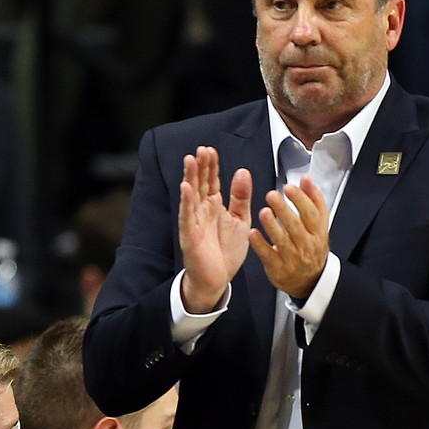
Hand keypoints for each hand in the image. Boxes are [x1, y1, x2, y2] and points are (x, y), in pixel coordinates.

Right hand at [178, 146, 252, 312]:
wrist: (218, 279)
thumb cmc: (227, 250)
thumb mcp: (240, 220)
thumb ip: (241, 197)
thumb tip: (242, 171)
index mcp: (215, 205)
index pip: (212, 181)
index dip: (211, 166)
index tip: (210, 150)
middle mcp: (202, 210)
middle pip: (200, 183)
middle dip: (200, 166)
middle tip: (201, 149)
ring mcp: (194, 222)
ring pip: (191, 195)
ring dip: (190, 177)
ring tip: (190, 160)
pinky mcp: (190, 235)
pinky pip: (187, 216)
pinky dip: (186, 202)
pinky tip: (186, 188)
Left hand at [249, 176, 328, 299]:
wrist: (309, 281)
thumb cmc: (311, 248)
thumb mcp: (318, 225)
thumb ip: (313, 200)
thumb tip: (307, 179)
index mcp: (318, 233)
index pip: (312, 214)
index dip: (301, 199)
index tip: (289, 188)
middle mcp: (306, 245)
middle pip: (296, 226)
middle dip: (284, 209)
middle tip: (272, 196)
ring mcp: (293, 259)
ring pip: (282, 241)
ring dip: (272, 226)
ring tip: (264, 212)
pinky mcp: (278, 269)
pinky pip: (268, 256)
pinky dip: (260, 245)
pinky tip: (253, 234)